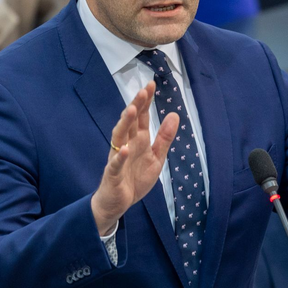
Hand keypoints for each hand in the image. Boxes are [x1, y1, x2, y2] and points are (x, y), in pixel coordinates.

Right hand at [91, 82, 177, 234]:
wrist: (118, 203)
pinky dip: (120, 157)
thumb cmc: (135, 178)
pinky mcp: (113, 174)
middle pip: (130, 122)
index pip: (142, 117)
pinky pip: (115, 164)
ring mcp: (118, 157)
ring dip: (125, 124)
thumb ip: (165, 137)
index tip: (151, 84)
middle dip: (136, 106)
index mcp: (138, 140)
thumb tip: (174, 114)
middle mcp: (126, 144)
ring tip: (132, 110)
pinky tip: (124, 149)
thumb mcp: (157, 158)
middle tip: (143, 90)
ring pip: (119, 137)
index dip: (146, 101)